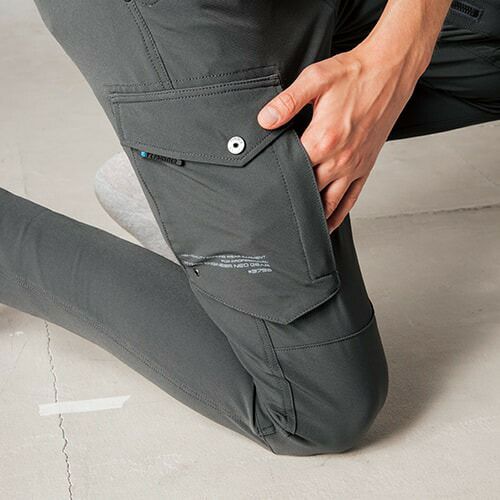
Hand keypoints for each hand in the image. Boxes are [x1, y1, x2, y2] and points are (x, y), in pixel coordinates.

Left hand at [258, 46, 417, 231]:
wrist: (391, 70)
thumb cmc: (355, 74)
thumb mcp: (315, 79)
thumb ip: (287, 102)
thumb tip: (264, 120)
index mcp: (323, 140)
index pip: (293, 171)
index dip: (277, 180)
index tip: (264, 188)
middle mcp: (340, 159)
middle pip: (309, 192)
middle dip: (292, 202)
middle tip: (274, 214)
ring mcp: (354, 166)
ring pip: (330, 203)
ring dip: (315, 217)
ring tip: (297, 229)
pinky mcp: (366, 166)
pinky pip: (351, 199)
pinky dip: (338, 215)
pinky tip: (327, 224)